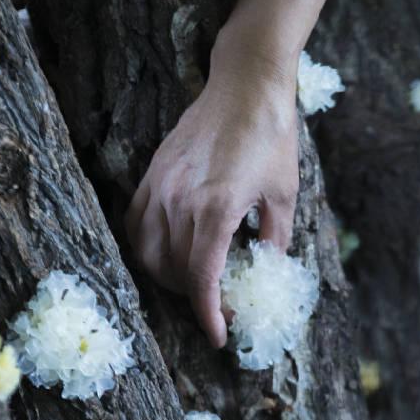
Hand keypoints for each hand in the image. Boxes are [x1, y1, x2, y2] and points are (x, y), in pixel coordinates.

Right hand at [126, 36, 299, 346]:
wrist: (246, 84)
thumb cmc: (272, 136)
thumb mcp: (286, 194)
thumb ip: (275, 240)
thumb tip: (265, 272)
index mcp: (217, 209)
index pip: (202, 280)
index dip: (209, 315)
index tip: (219, 336)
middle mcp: (181, 201)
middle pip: (174, 272)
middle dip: (196, 299)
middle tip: (221, 306)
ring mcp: (160, 186)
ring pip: (148, 253)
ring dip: (168, 278)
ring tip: (194, 282)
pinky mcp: (151, 173)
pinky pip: (134, 224)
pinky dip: (144, 248)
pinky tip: (165, 254)